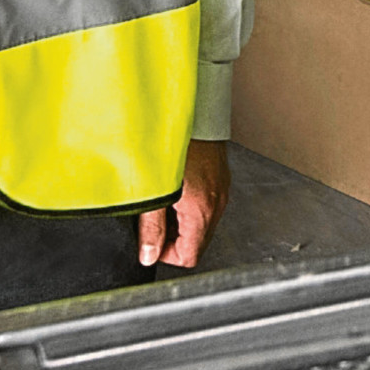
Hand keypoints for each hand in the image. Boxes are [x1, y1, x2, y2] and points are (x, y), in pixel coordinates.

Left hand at [140, 140, 230, 269]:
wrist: (195, 112)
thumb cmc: (177, 144)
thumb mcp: (155, 190)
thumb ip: (151, 227)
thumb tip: (149, 255)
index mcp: (202, 211)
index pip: (189, 257)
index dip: (166, 254)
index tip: (150, 241)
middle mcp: (217, 204)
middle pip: (196, 243)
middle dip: (173, 238)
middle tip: (153, 219)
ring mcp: (220, 190)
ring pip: (201, 224)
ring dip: (180, 221)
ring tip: (162, 200)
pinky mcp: (219, 178)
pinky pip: (206, 205)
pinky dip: (188, 205)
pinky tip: (174, 187)